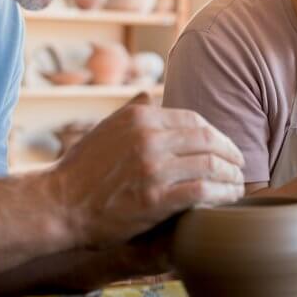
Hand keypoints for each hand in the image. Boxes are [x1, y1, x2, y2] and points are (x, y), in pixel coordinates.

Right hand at [49, 94, 244, 248]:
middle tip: (240, 166)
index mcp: (139, 117)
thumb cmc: (80, 171)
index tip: (225, 147)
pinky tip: (228, 199)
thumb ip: (130, 110)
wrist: (56, 205)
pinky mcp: (155, 198)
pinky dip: (222, 193)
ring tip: (237, 185)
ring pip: (211, 165)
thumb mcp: (103, 129)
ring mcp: (152, 167)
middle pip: (208, 140)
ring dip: (231, 176)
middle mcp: (148, 137)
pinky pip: (203, 191)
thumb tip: (148, 91)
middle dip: (231, 154)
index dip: (216, 134)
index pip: (193, 120)